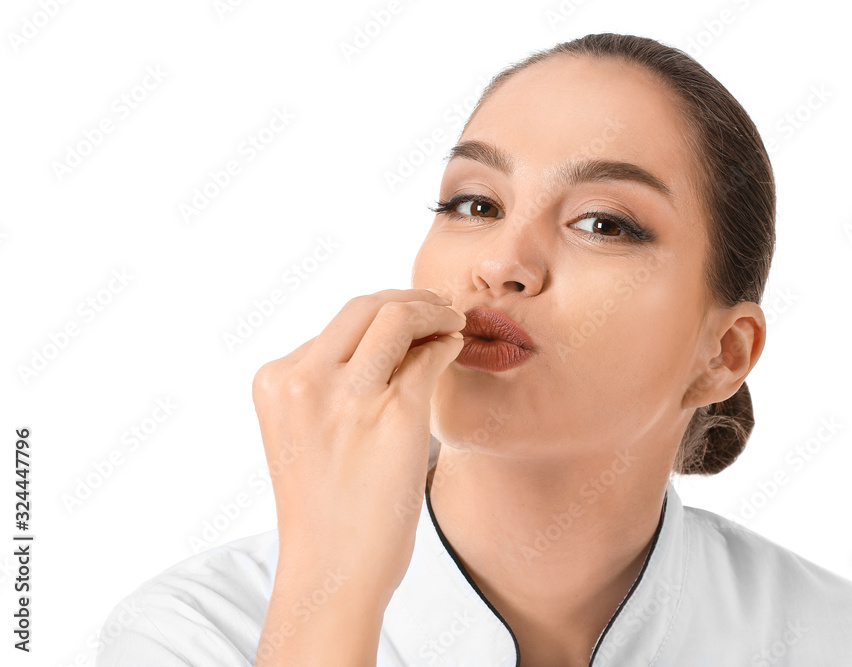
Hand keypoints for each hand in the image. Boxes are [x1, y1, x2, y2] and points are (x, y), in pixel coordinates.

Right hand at [251, 288, 464, 610]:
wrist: (333, 571)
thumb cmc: (325, 508)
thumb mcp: (304, 431)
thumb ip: (328, 382)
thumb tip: (392, 334)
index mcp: (275, 381)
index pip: (336, 323)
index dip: (380, 312)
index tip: (407, 317)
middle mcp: (304, 380)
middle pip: (365, 306)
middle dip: (408, 298)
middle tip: (438, 307)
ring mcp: (349, 395)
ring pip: (397, 317)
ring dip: (433, 310)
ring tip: (453, 320)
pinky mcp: (395, 414)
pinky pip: (429, 355)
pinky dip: (447, 342)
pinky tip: (456, 346)